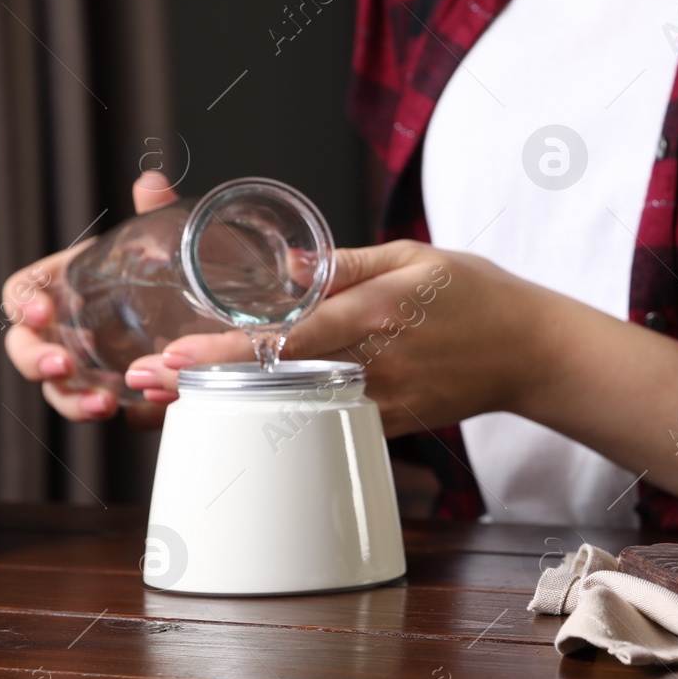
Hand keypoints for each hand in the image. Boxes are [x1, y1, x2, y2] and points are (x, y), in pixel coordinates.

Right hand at [2, 171, 181, 429]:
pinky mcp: (122, 394)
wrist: (212, 310)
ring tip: (102, 405)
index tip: (40, 312)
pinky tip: (143, 414)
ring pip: (61, 391)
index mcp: (67, 286)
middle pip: (27, 349)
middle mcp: (69, 330)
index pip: (24, 293)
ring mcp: (92, 367)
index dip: (22, 303)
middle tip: (62, 367)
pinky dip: (124, 415)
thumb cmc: (170, 273)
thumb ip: (155, 214)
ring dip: (73, 401)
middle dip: (34, 361)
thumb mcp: (164, 244)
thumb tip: (151, 182)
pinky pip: (111, 411)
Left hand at [144, 238, 677, 495]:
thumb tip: (279, 265)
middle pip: (277, 380)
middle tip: (146, 385)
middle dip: (208, 384)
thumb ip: (343, 264)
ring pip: (295, 408)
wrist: (531, 350)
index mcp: (378, 312)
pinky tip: (244, 412)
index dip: (228, 351)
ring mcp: (385, 399)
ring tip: (174, 401)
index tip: (174, 355)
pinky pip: (330, 420)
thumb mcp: (413, 256)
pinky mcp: (394, 422)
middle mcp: (376, 362)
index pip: (289, 336)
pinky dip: (282, 417)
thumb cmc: (477, 294)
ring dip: (234, 406)